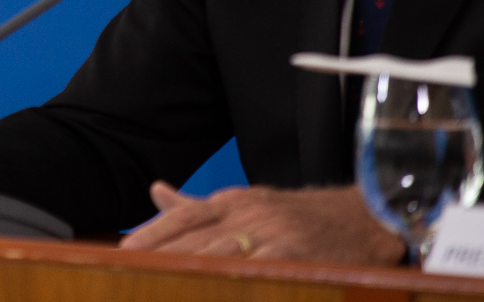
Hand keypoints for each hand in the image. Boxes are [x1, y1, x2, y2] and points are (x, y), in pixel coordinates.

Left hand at [120, 182, 404, 264]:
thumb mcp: (245, 203)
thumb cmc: (294, 216)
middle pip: (198, 241)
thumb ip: (197, 206)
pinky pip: (265, 274)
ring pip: (226, 259)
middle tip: (132, 276)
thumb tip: (155, 192)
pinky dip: (244, 284)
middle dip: (164, 260)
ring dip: (196, 276)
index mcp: (232, 203)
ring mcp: (276, 238)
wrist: (361, 216)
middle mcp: (250, 216)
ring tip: (168, 287)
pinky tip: (227, 292)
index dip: (152, 234)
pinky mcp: (300, 258)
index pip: (183, 217)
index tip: (122, 251)